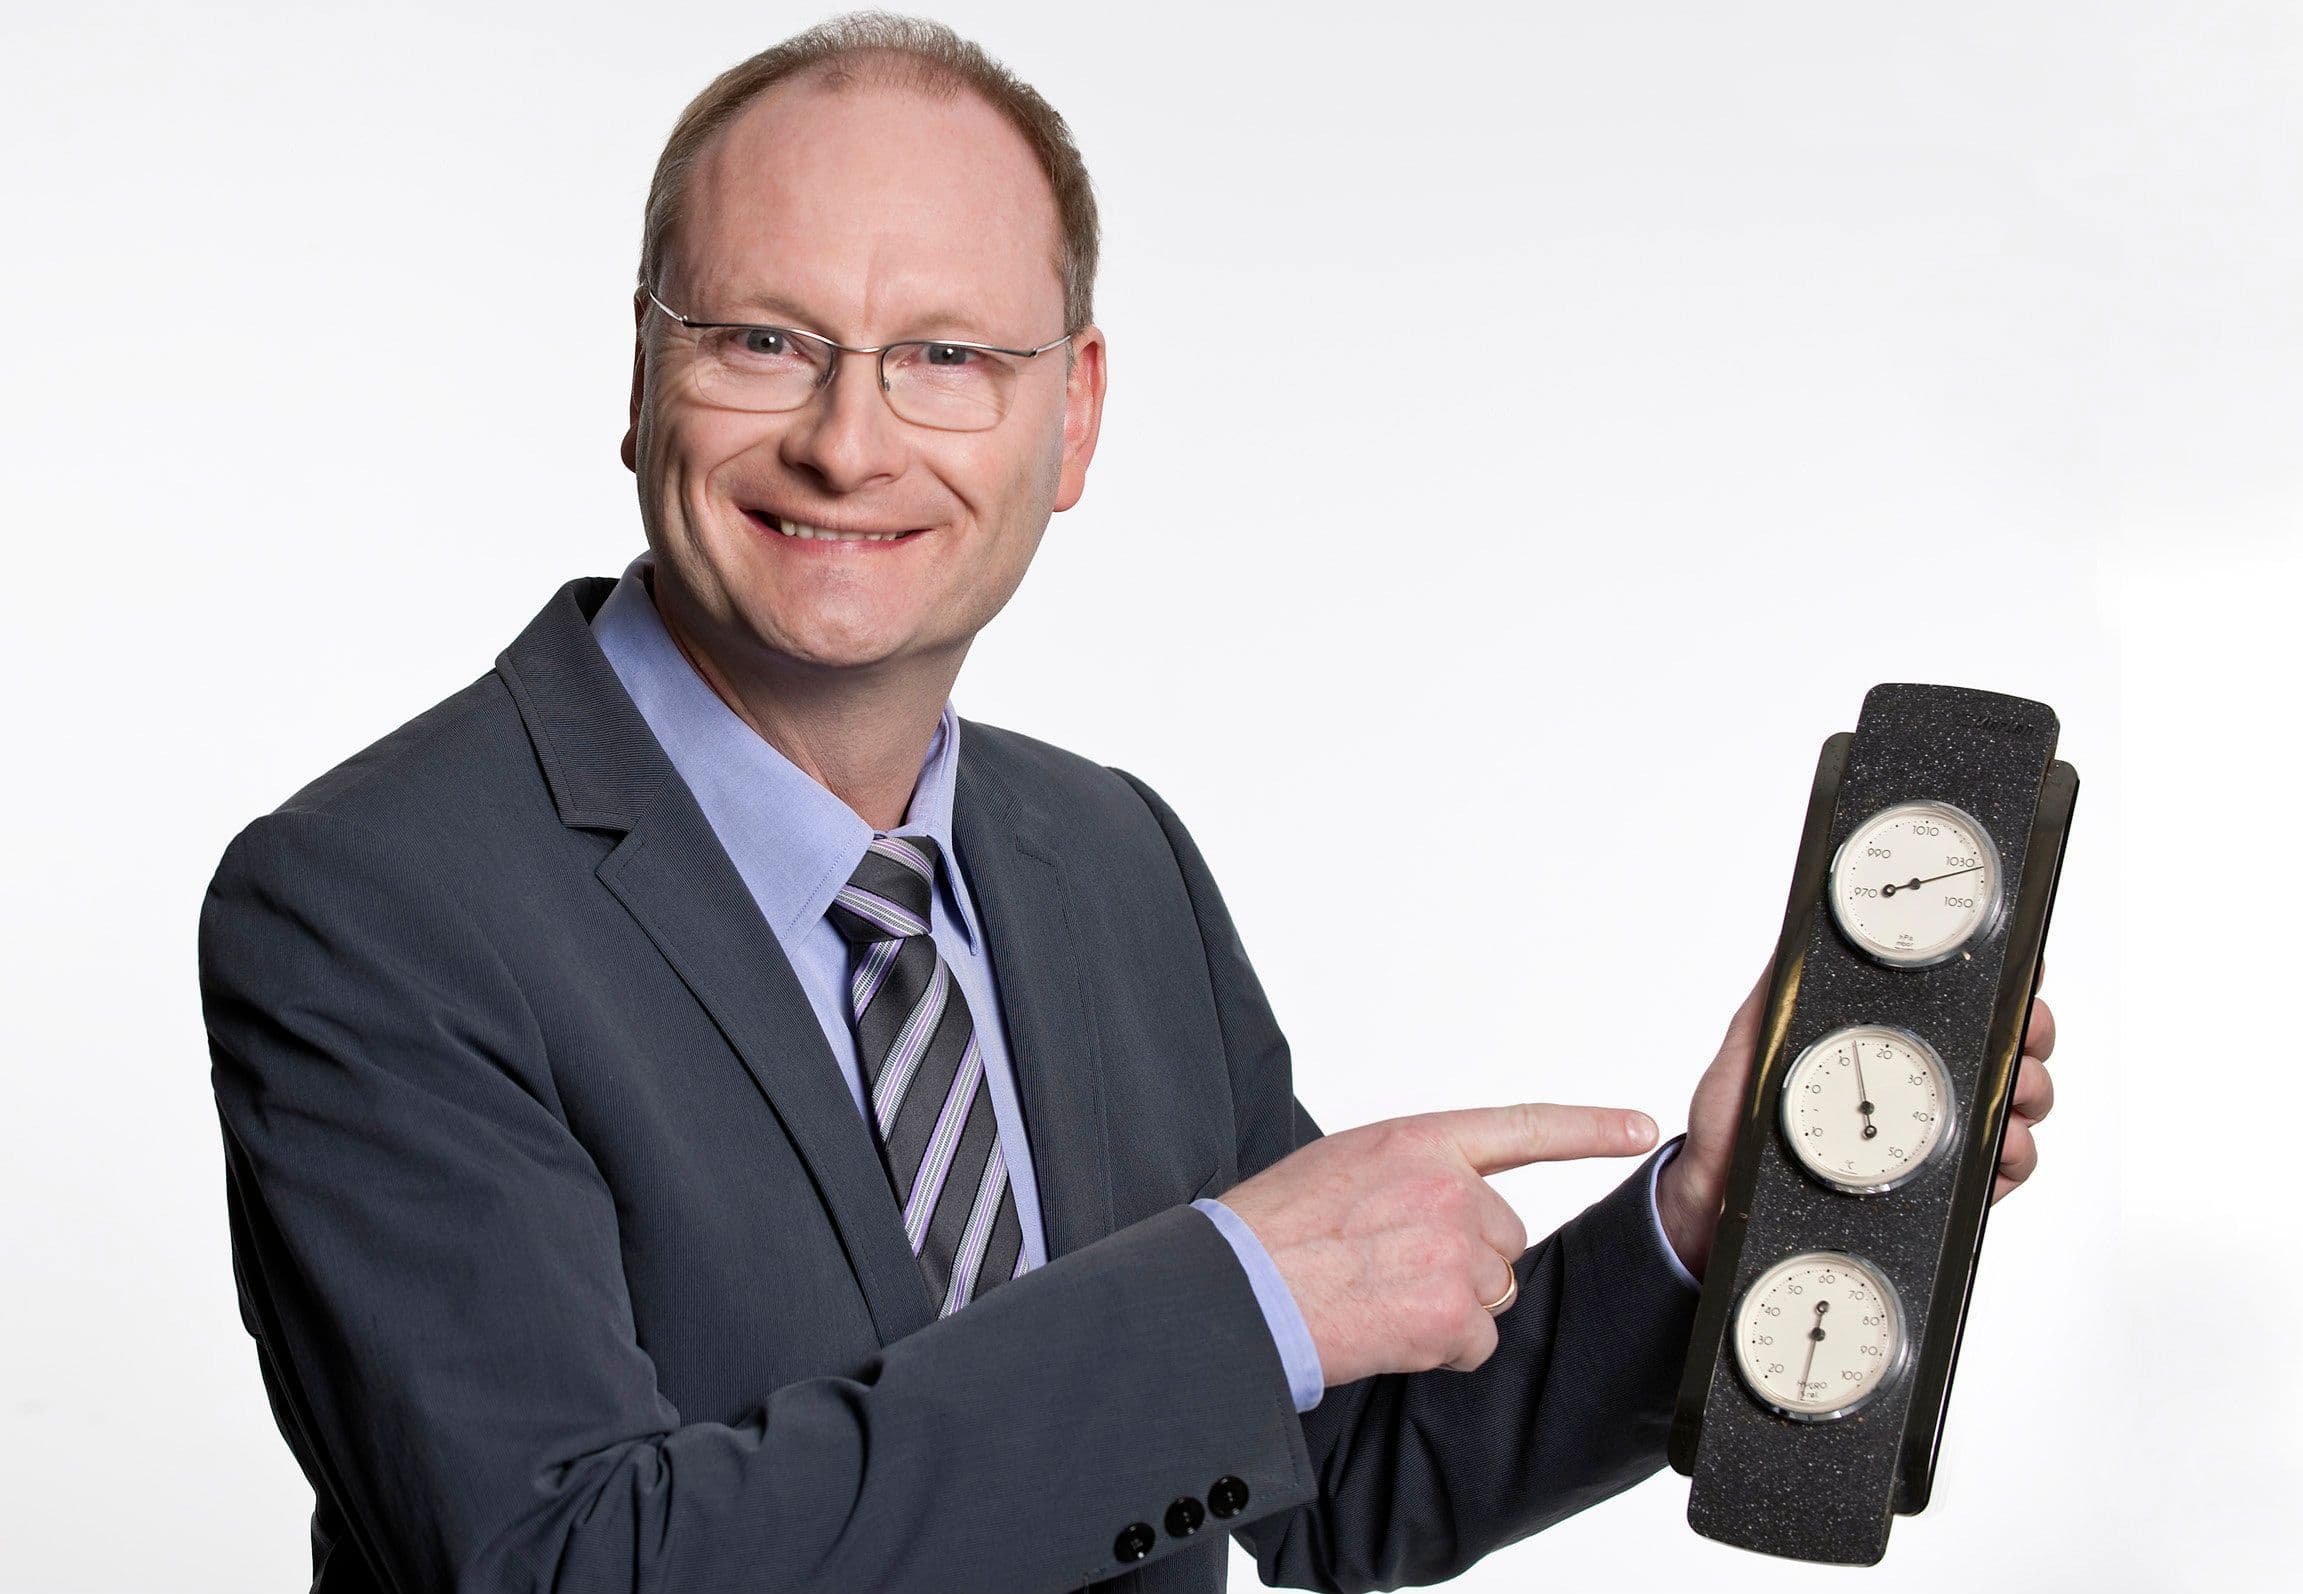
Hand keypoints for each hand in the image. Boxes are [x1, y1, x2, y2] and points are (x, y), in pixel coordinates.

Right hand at [1219, 1104, 1659, 1385]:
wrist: (1237, 1288)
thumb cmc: (1273, 1230)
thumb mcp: (1344, 1164)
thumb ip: (1410, 1171)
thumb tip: (1449, 1203)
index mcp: (1419, 1140)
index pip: (1523, 1128)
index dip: (1590, 1128)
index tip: (1642, 1129)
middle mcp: (1447, 1187)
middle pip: (1504, 1236)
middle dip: (1463, 1261)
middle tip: (1389, 1268)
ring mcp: (1452, 1248)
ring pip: (1493, 1291)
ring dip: (1450, 1306)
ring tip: (1379, 1296)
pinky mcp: (1449, 1312)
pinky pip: (1476, 1341)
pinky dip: (1439, 1349)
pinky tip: (1387, 1331)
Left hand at [1655, 960, 2059, 1277]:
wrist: (1720, 1197)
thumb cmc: (1732, 1124)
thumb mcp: (1751, 1042)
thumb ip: (1781, 987)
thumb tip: (1800, 924)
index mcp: (1887, 1040)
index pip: (1959, 1003)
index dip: (2000, 981)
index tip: (2019, 966)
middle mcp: (1923, 1084)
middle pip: (2008, 1045)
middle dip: (2030, 1029)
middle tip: (2023, 1028)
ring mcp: (1938, 1135)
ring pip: (2019, 1101)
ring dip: (2029, 1088)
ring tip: (2014, 1087)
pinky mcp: (1943, 1185)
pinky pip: (2004, 1167)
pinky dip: (2014, 1151)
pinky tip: (1997, 1141)